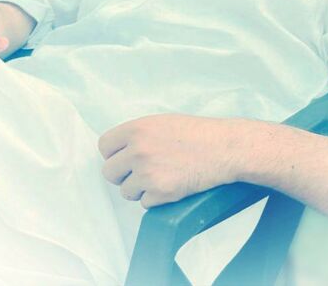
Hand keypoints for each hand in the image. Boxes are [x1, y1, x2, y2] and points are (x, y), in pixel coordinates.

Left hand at [98, 113, 244, 207]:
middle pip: (109, 173)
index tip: (123, 158)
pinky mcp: (161, 193)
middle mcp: (138, 151)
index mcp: (136, 129)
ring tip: (160, 177)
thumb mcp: (161, 122)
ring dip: (140, 189)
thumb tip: (119, 150)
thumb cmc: (196, 133)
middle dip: (122, 175)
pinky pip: (145, 204)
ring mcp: (148, 173)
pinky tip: (171, 185)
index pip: (104, 146)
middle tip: (139, 172)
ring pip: (126, 192)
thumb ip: (137, 135)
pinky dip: (156, 199)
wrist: (223, 148)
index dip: (113, 154)